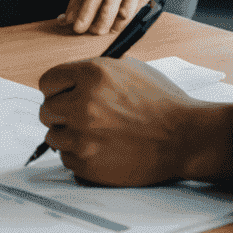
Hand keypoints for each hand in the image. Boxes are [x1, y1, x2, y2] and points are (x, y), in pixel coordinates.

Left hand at [36, 59, 232, 186]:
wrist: (185, 137)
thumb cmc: (161, 102)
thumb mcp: (126, 68)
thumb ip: (91, 71)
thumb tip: (67, 81)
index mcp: (90, 74)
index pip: (47, 82)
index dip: (56, 89)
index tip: (62, 95)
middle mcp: (82, 104)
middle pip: (46, 110)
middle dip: (60, 113)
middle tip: (79, 117)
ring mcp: (84, 136)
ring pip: (53, 136)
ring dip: (68, 135)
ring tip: (93, 134)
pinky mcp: (89, 164)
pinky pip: (66, 159)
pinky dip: (79, 156)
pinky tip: (100, 150)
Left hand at [58, 0, 154, 35]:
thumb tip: (67, 19)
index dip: (85, 17)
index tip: (78, 29)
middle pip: (109, 10)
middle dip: (100, 26)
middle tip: (94, 31)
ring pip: (125, 16)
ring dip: (115, 26)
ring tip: (108, 27)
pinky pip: (137, 14)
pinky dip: (127, 20)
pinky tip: (121, 18)